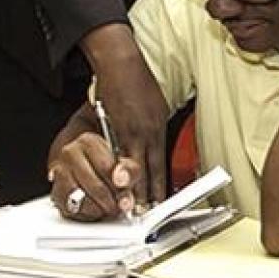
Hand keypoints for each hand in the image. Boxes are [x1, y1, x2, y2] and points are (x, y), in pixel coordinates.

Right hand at [49, 132, 141, 220]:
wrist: (91, 168)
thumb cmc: (112, 166)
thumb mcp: (127, 164)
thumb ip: (130, 170)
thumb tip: (121, 181)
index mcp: (89, 142)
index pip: (106, 168)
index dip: (119, 186)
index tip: (126, 195)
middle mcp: (70, 154)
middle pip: (94, 185)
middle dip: (110, 201)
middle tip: (120, 206)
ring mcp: (59, 172)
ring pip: (79, 199)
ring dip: (97, 209)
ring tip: (108, 208)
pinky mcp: (55, 192)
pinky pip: (69, 209)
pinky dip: (85, 214)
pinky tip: (95, 210)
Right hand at [81, 25, 169, 202]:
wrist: (122, 65)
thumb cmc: (136, 83)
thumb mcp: (153, 106)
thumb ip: (151, 128)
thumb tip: (151, 145)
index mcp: (158, 126)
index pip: (160, 162)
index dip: (160, 182)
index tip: (160, 199)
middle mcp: (151, 131)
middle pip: (152, 168)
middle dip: (149, 191)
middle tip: (147, 212)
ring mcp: (136, 130)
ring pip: (137, 166)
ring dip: (134, 187)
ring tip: (132, 206)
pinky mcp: (120, 127)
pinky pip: (121, 155)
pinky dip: (120, 172)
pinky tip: (117, 185)